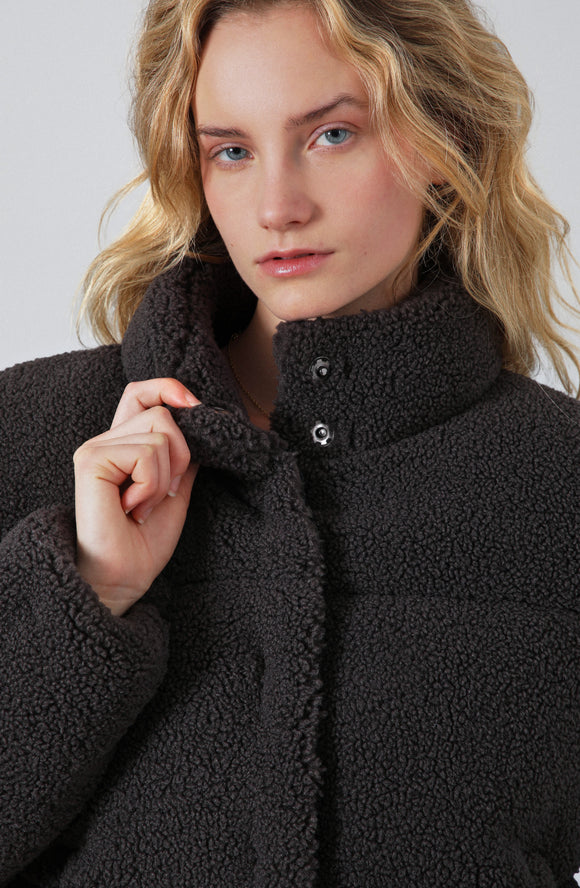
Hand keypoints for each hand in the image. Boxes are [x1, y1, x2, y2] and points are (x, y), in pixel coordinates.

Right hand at [74, 379, 198, 615]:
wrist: (123, 579)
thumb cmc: (143, 542)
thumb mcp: (175, 491)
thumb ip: (183, 458)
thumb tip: (202, 428)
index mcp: (122, 444)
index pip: (141, 393)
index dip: (170, 389)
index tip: (197, 407)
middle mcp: (105, 441)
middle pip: (161, 412)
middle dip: (181, 454)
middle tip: (165, 493)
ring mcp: (95, 449)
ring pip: (160, 433)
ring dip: (165, 478)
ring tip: (144, 506)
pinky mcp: (92, 461)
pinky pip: (146, 453)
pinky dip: (152, 485)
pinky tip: (133, 508)